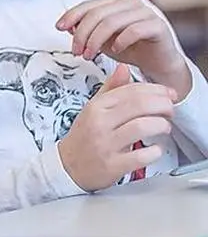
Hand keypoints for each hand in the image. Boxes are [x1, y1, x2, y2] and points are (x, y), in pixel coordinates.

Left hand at [58, 0, 189, 99]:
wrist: (156, 61)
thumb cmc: (129, 49)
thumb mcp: (101, 41)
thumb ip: (86, 31)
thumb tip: (68, 27)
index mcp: (115, 4)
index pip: (88, 5)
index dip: (72, 15)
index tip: (60, 27)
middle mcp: (129, 4)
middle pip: (97, 14)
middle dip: (82, 34)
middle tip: (77, 51)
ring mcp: (145, 13)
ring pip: (111, 22)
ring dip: (96, 41)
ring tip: (90, 55)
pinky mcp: (157, 26)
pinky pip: (133, 31)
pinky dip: (119, 42)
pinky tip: (115, 50)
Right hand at [58, 65, 173, 191]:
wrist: (67, 167)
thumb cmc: (84, 137)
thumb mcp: (93, 109)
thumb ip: (110, 89)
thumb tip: (123, 68)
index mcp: (96, 107)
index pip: (131, 90)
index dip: (156, 90)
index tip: (168, 94)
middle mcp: (100, 123)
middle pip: (140, 105)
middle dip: (163, 105)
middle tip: (170, 110)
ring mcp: (106, 145)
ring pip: (143, 126)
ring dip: (162, 125)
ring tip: (164, 127)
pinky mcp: (113, 165)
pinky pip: (142, 155)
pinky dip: (155, 151)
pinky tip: (155, 149)